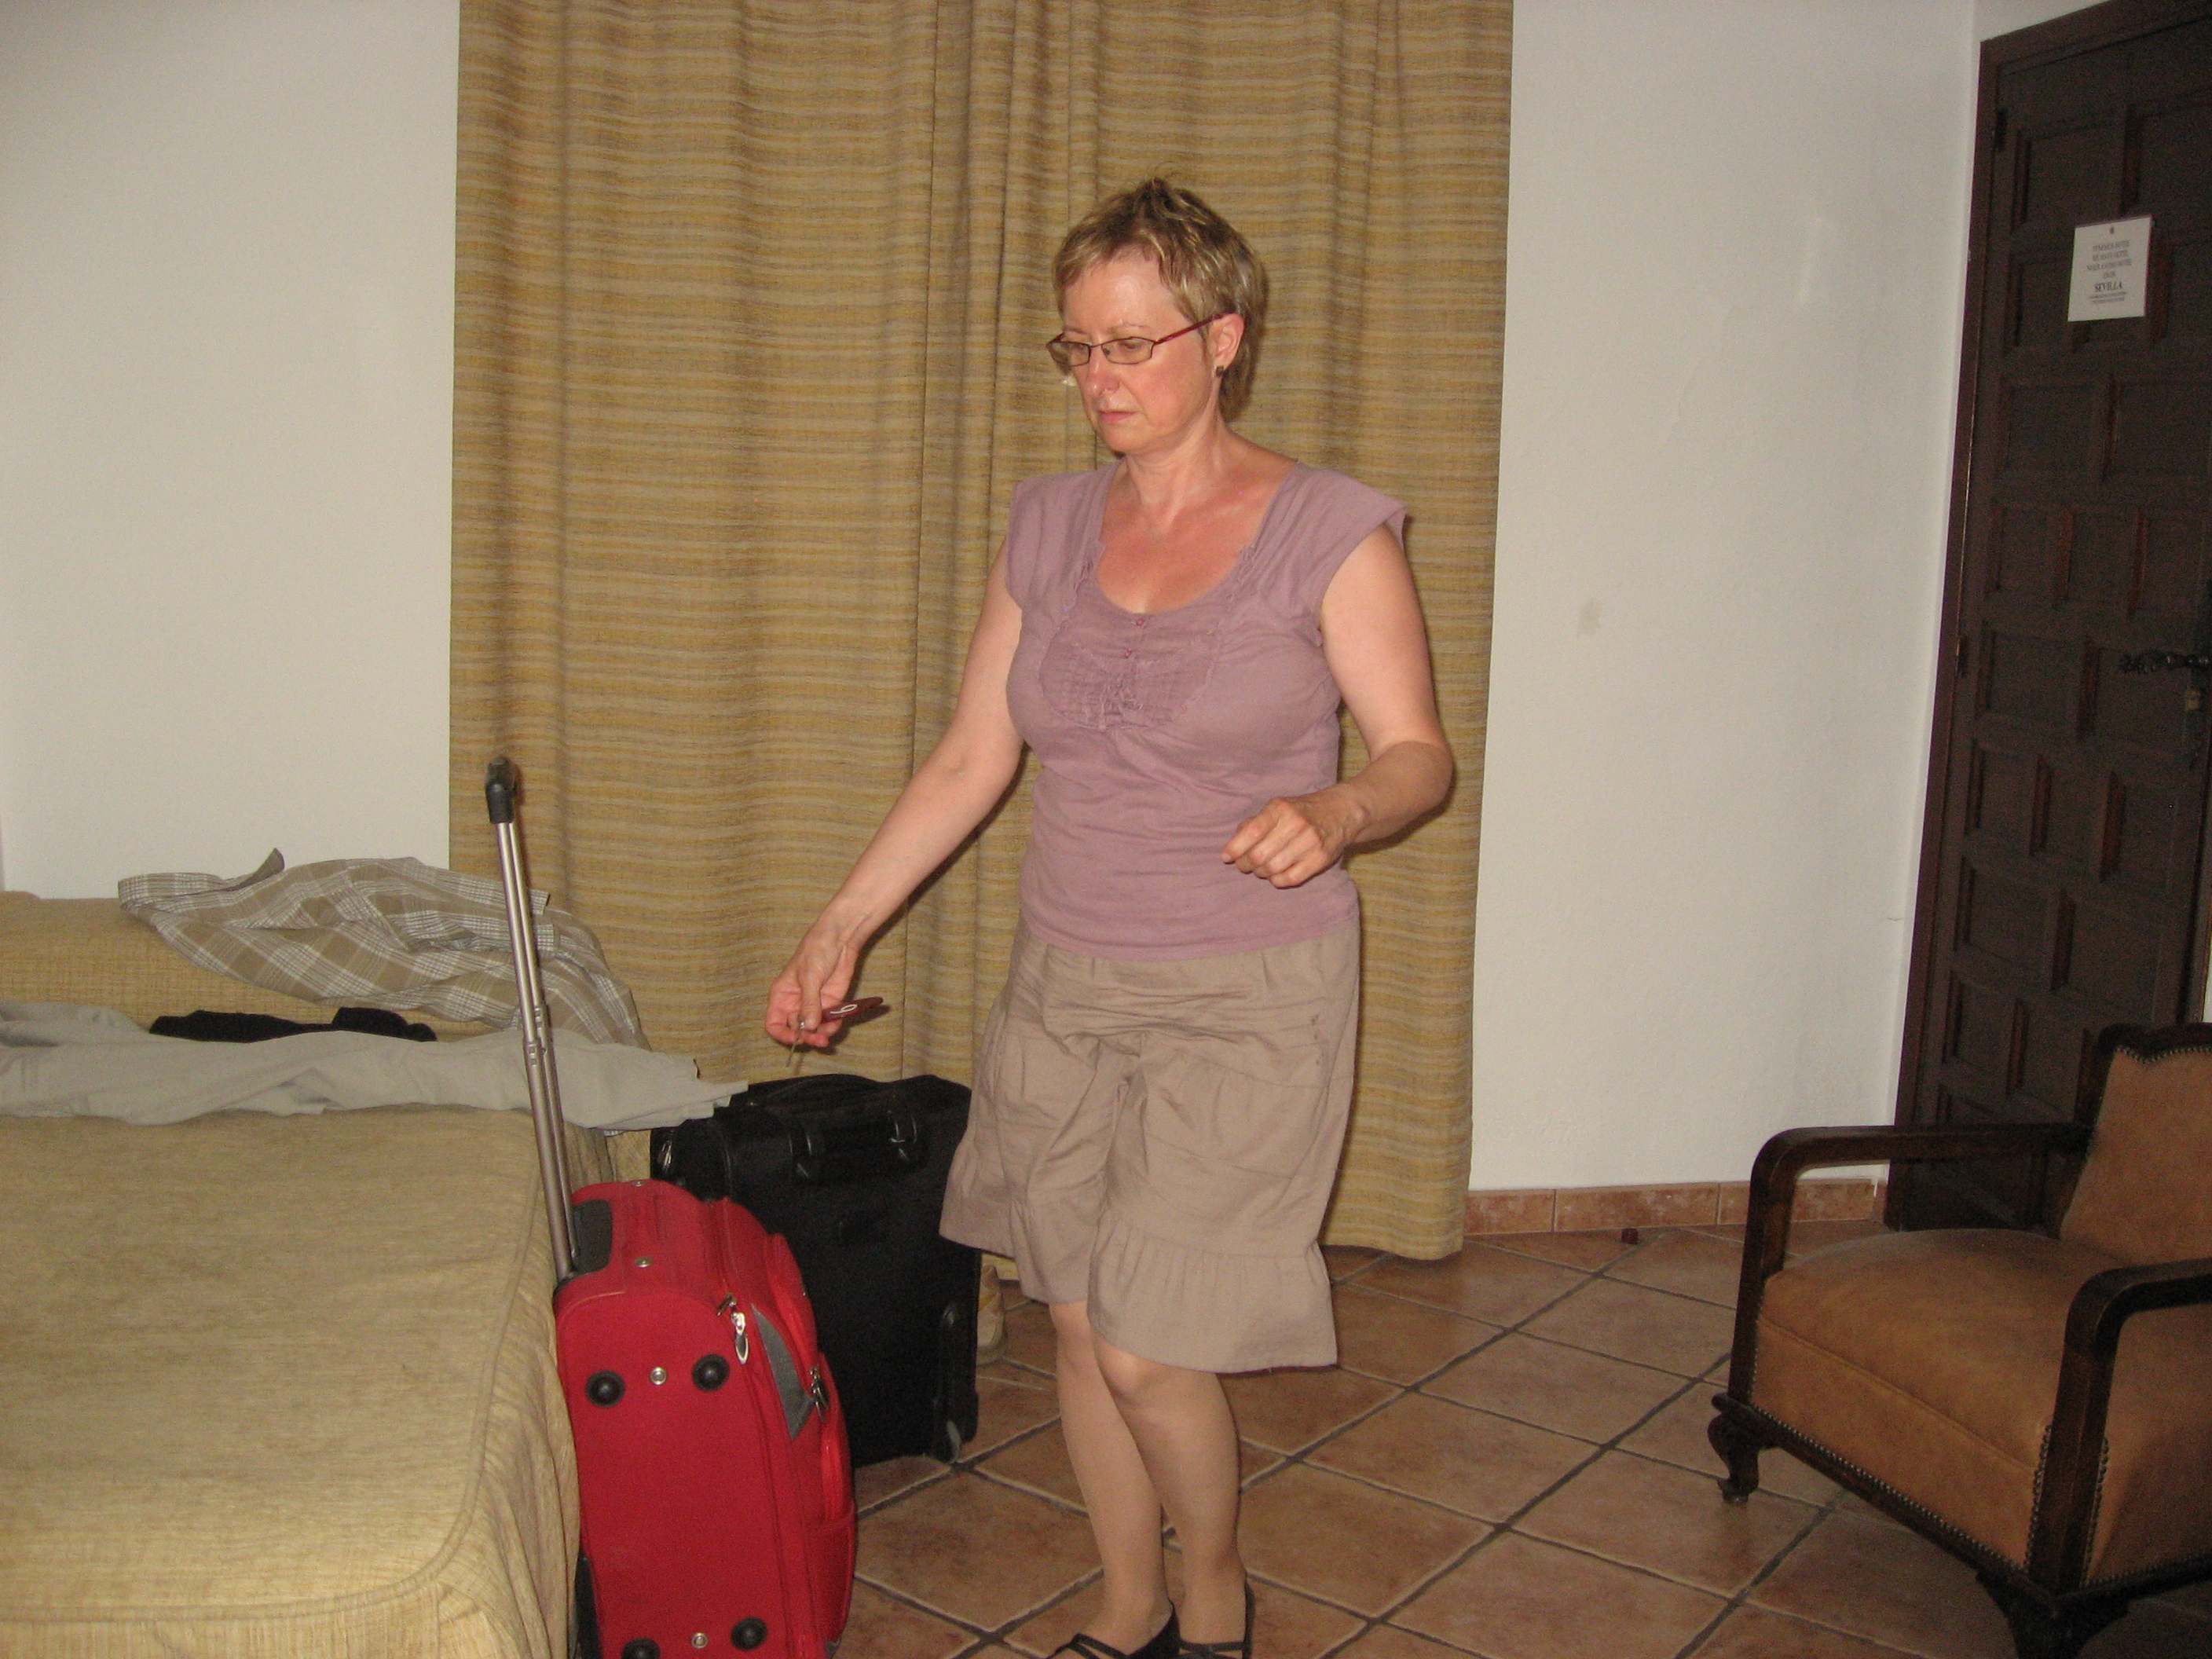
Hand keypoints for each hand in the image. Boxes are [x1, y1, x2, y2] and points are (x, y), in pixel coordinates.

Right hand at [764, 921, 862, 1048]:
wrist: (840, 939)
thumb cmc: (816, 951)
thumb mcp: (809, 977)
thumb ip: (809, 1003)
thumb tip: (808, 1027)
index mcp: (782, 996)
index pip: (774, 1023)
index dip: (783, 1035)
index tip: (796, 1040)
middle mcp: (795, 1004)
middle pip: (795, 1029)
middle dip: (806, 1037)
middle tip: (820, 1039)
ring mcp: (814, 1005)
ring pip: (813, 1029)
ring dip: (821, 1034)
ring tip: (830, 1034)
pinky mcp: (830, 1003)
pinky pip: (829, 1021)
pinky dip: (833, 1026)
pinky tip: (837, 1024)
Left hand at [1221, 790, 1363, 887]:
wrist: (1341, 812)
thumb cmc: (1301, 812)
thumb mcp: (1279, 807)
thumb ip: (1256, 823)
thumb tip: (1233, 846)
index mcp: (1281, 808)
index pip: (1252, 831)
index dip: (1235, 847)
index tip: (1226, 856)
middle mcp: (1296, 824)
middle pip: (1259, 855)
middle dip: (1245, 864)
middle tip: (1244, 864)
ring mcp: (1310, 843)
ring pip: (1272, 869)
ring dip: (1261, 873)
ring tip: (1261, 869)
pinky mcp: (1320, 859)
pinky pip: (1289, 879)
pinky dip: (1276, 881)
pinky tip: (1275, 875)